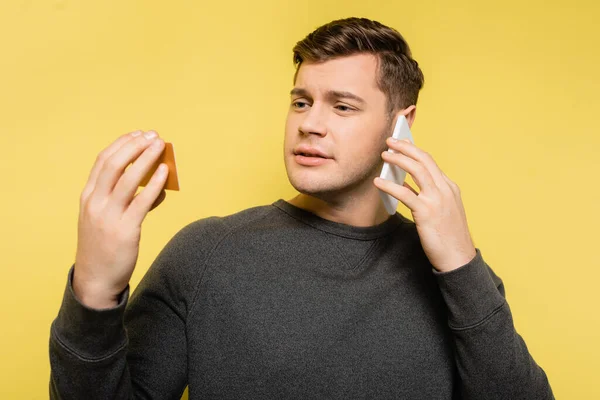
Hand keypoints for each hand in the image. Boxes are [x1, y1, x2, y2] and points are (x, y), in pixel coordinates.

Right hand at [73, 130, 168, 308]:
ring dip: (145, 158)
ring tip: (160, 146)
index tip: (138, 134)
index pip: (103, 161)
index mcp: (88, 197)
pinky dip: (154, 184)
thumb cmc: (104, 246)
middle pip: (114, 164)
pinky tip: (165, 172)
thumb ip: (126, 199)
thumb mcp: (106, 217)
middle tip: (152, 135)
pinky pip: (142, 201)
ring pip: (127, 179)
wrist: (95, 279)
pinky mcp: (125, 230)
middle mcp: (95, 203)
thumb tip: (157, 182)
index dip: (122, 144)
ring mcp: (108, 216)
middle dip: (134, 145)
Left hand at [374, 137, 475, 272]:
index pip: (430, 162)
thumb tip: (404, 183)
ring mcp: (437, 200)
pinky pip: (405, 193)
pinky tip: (378, 182)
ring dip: (398, 159)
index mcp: (450, 187)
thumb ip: (426, 195)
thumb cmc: (448, 236)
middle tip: (390, 141)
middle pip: (424, 160)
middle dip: (405, 148)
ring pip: (416, 170)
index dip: (414, 150)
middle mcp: (445, 190)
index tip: (402, 143)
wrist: (458, 258)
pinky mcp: (426, 212)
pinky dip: (390, 185)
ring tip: (384, 154)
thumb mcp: (442, 210)